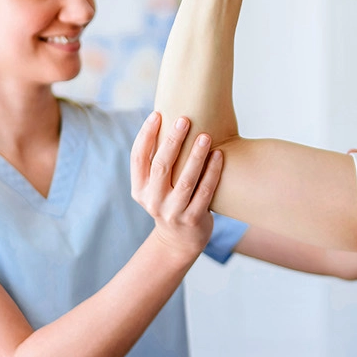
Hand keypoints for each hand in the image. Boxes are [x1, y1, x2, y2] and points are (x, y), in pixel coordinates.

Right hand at [131, 113, 223, 257]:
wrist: (179, 241)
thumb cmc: (170, 202)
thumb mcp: (155, 188)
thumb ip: (157, 163)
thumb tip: (168, 122)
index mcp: (139, 189)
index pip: (138, 158)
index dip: (145, 135)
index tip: (157, 115)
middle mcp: (152, 200)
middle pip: (160, 166)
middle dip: (172, 141)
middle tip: (184, 119)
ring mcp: (172, 211)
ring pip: (185, 180)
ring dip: (196, 156)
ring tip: (205, 136)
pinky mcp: (192, 219)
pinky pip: (204, 192)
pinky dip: (212, 173)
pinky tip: (219, 155)